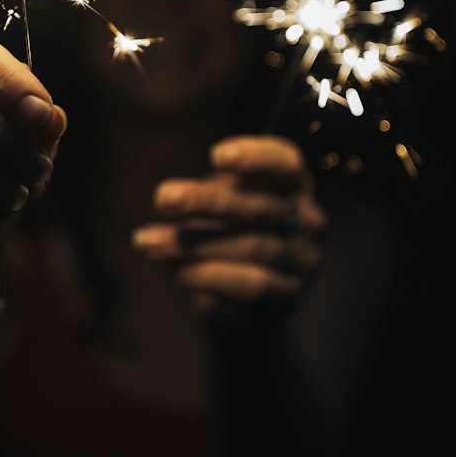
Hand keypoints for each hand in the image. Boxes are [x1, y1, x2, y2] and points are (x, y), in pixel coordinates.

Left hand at [131, 135, 326, 317]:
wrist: (240, 301)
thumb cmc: (226, 232)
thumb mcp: (221, 203)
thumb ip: (211, 193)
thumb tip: (173, 198)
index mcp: (293, 184)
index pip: (286, 163)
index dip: (256, 157)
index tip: (216, 155)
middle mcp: (308, 219)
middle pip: (259, 207)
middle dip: (207, 201)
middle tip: (163, 198)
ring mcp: (303, 259)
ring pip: (251, 247)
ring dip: (194, 244)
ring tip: (148, 242)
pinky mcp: (290, 296)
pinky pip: (251, 285)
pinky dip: (209, 276)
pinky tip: (176, 272)